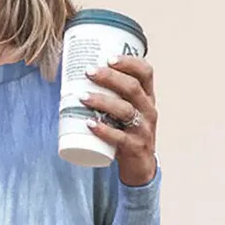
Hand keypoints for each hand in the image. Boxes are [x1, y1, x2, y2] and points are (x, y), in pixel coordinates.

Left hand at [81, 56, 157, 186]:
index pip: (146, 72)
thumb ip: (111, 96)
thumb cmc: (127, 134)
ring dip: (103, 101)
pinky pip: (120, 137)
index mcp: (147, 97)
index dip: (129, 62)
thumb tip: (76, 79)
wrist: (140, 167)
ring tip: (83, 97)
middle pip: (132, 88)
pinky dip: (104, 130)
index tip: (109, 58)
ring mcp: (143, 129)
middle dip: (110, 77)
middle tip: (89, 72)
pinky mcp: (135, 147)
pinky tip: (90, 124)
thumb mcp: (126, 112)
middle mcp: (148, 110)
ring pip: (125, 110)